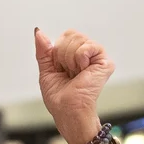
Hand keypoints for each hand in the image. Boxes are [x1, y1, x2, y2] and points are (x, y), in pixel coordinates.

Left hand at [35, 28, 113, 143]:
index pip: (66, 36)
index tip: (60, 69)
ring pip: (78, 39)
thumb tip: (38, 32)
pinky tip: (83, 71)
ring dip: (69, 59)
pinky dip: (79, 59)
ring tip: (75, 74)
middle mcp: (88, 54)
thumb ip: (43, 51)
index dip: (57, 52)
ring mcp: (98, 57)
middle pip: (71, 34)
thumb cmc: (59, 97)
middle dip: (62, 55)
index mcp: (75, 55)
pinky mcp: (105, 62)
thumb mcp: (46, 70)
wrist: (68, 110)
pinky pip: (87, 47)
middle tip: (68, 72)